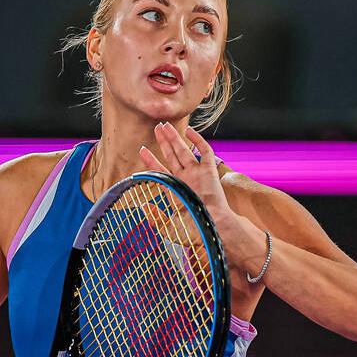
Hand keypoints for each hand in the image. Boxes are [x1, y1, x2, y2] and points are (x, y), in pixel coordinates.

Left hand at [140, 122, 260, 269]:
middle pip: (172, 156)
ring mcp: (198, 174)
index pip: (160, 171)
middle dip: (164, 142)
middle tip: (157, 128)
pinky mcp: (210, 171)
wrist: (215, 228)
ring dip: (174, 138)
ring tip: (165, 125)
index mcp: (176, 190)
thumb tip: (142, 207)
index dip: (151, 161)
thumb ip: (156, 218)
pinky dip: (198, 140)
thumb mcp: (171, 227)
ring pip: (183, 151)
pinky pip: (204, 152)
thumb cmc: (196, 231)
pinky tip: (189, 131)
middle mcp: (186, 179)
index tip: (142, 150)